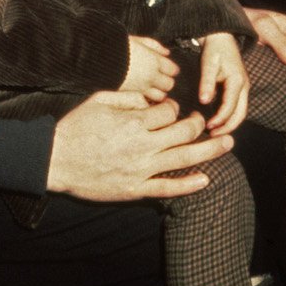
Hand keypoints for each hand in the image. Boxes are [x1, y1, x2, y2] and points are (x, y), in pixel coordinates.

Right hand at [47, 90, 232, 200]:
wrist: (57, 160)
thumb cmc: (76, 127)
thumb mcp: (100, 99)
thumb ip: (129, 96)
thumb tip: (151, 99)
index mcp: (134, 121)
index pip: (170, 111)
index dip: (176, 107)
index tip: (173, 108)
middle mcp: (143, 145)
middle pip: (184, 132)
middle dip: (199, 124)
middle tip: (204, 122)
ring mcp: (141, 169)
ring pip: (184, 158)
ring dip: (210, 150)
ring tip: (228, 143)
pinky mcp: (136, 189)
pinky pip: (168, 188)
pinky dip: (189, 184)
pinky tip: (205, 179)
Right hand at [120, 35, 177, 101]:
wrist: (96, 57)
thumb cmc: (115, 46)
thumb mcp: (137, 39)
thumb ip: (154, 45)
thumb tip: (166, 52)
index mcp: (153, 60)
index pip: (173, 70)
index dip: (171, 69)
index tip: (167, 68)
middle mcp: (150, 76)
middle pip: (169, 84)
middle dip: (166, 81)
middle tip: (159, 78)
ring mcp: (142, 87)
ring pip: (160, 96)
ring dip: (158, 92)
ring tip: (151, 88)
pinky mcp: (132, 96)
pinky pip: (146, 101)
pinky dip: (147, 99)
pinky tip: (142, 94)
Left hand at [199, 33, 248, 134]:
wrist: (222, 36)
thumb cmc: (214, 48)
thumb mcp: (208, 63)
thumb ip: (206, 82)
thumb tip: (204, 101)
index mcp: (237, 80)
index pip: (230, 106)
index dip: (220, 119)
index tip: (209, 127)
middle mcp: (244, 86)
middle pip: (240, 114)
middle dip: (228, 127)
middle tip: (213, 136)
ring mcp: (244, 87)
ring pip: (241, 112)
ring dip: (230, 124)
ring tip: (214, 132)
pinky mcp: (240, 87)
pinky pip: (238, 106)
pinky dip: (230, 116)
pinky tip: (218, 121)